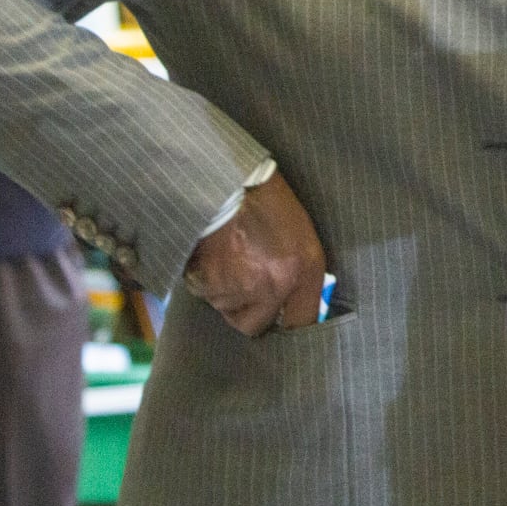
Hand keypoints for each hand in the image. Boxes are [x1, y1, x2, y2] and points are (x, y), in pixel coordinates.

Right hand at [183, 171, 324, 336]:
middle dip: (245, 309)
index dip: (287, 327)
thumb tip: (290, 306)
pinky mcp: (210, 281)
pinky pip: (203, 292)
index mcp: (304, 270)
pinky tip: (210, 251)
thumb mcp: (299, 234)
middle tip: (242, 282)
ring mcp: (240, 285)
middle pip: (254, 325)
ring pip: (224, 307)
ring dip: (223, 289)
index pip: (302, 323)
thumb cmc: (265, 199)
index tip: (278, 324)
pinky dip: (202, 277)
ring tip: (226, 253)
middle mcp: (275, 284)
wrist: (227, 178)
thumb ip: (300, 274)